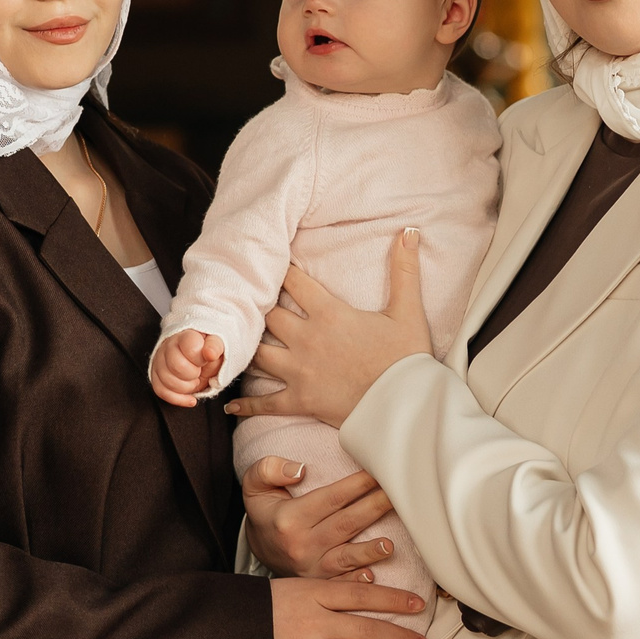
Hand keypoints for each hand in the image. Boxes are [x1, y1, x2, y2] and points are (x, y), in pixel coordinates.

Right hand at [150, 329, 223, 407]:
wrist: (197, 354)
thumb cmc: (206, 349)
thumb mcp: (217, 344)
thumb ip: (215, 346)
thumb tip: (210, 353)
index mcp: (185, 336)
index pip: (190, 347)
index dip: (201, 358)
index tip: (206, 359)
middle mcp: (168, 347)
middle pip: (176, 366)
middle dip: (193, 374)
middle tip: (199, 370)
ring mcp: (160, 362)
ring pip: (167, 381)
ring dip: (186, 387)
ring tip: (194, 380)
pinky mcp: (156, 376)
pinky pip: (161, 391)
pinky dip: (178, 399)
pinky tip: (190, 398)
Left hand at [225, 230, 431, 427]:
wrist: (405, 407)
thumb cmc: (407, 359)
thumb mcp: (408, 311)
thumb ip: (404, 270)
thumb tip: (409, 231)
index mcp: (329, 313)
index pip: (294, 282)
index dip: (282, 271)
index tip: (272, 265)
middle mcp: (307, 338)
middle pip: (268, 315)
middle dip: (259, 307)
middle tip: (247, 301)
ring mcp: (299, 371)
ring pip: (258, 353)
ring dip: (246, 347)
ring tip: (234, 343)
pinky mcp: (300, 400)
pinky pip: (265, 403)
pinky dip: (246, 404)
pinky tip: (230, 404)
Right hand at [242, 457, 397, 578]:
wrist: (259, 549)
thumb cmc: (265, 511)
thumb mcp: (255, 485)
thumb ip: (269, 469)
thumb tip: (299, 470)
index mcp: (289, 518)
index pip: (331, 498)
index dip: (356, 485)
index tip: (378, 472)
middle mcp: (301, 544)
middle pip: (345, 524)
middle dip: (374, 508)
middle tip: (399, 495)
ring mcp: (311, 567)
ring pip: (345, 558)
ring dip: (369, 551)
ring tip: (390, 544)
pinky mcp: (319, 584)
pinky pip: (340, 584)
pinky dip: (355, 582)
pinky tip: (372, 577)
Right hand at [272, 577, 427, 638]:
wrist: (222, 628)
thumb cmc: (261, 606)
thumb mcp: (295, 586)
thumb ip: (329, 589)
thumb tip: (367, 583)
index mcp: (314, 594)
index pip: (363, 594)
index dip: (394, 599)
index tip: (419, 604)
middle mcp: (314, 622)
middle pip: (367, 629)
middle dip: (400, 638)